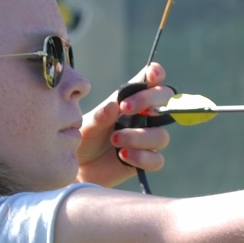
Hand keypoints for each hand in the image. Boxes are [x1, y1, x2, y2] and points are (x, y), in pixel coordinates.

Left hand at [75, 63, 172, 187]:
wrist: (78, 167)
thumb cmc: (84, 139)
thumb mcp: (87, 126)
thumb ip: (99, 116)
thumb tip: (114, 105)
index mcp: (130, 100)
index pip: (152, 82)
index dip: (156, 74)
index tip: (151, 75)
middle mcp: (143, 117)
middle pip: (165, 101)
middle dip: (148, 100)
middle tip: (125, 108)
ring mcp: (147, 139)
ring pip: (161, 135)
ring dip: (139, 136)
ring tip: (115, 140)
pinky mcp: (145, 161)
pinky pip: (156, 159)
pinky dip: (141, 157)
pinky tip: (123, 155)